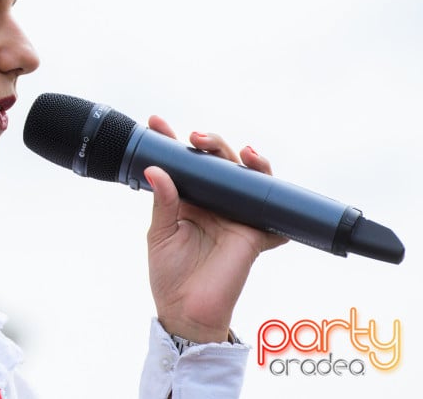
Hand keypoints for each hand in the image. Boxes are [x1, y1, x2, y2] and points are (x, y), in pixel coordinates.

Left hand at [145, 115, 286, 343]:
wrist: (186, 310)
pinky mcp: (254, 235)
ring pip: (248, 178)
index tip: (156, 122)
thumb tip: (155, 169)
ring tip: (239, 151)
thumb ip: (162, 202)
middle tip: (195, 137)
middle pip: (218, 162)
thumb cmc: (170, 272)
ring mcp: (236, 215)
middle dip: (210, 143)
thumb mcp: (160, 233)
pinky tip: (264, 179)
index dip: (170, 140)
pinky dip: (277, 199)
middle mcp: (214, 201)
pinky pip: (274, 215)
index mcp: (187, 198)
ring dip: (247, 160)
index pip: (181, 163)